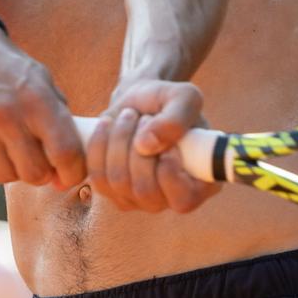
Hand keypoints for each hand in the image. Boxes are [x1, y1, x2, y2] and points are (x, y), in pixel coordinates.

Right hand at [0, 24, 86, 189]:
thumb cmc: (9, 73)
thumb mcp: (42, 82)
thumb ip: (60, 121)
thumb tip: (71, 169)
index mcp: (37, 98)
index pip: (65, 152)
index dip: (73, 173)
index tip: (68, 175)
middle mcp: (5, 113)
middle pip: (34, 173)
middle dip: (40, 172)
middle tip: (34, 158)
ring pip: (4, 176)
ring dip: (11, 169)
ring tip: (8, 148)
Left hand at [86, 79, 213, 212]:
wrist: (140, 102)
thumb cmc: (168, 102)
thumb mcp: (184, 97)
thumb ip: (176, 118)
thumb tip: (146, 146)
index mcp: (200, 184)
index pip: (184, 200)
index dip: (170, 173)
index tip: (167, 144)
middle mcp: (169, 199)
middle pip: (146, 191)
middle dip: (138, 148)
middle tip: (144, 117)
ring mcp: (139, 199)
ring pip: (118, 182)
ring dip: (119, 141)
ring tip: (129, 116)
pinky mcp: (112, 192)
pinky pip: (97, 176)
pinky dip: (100, 145)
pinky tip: (108, 124)